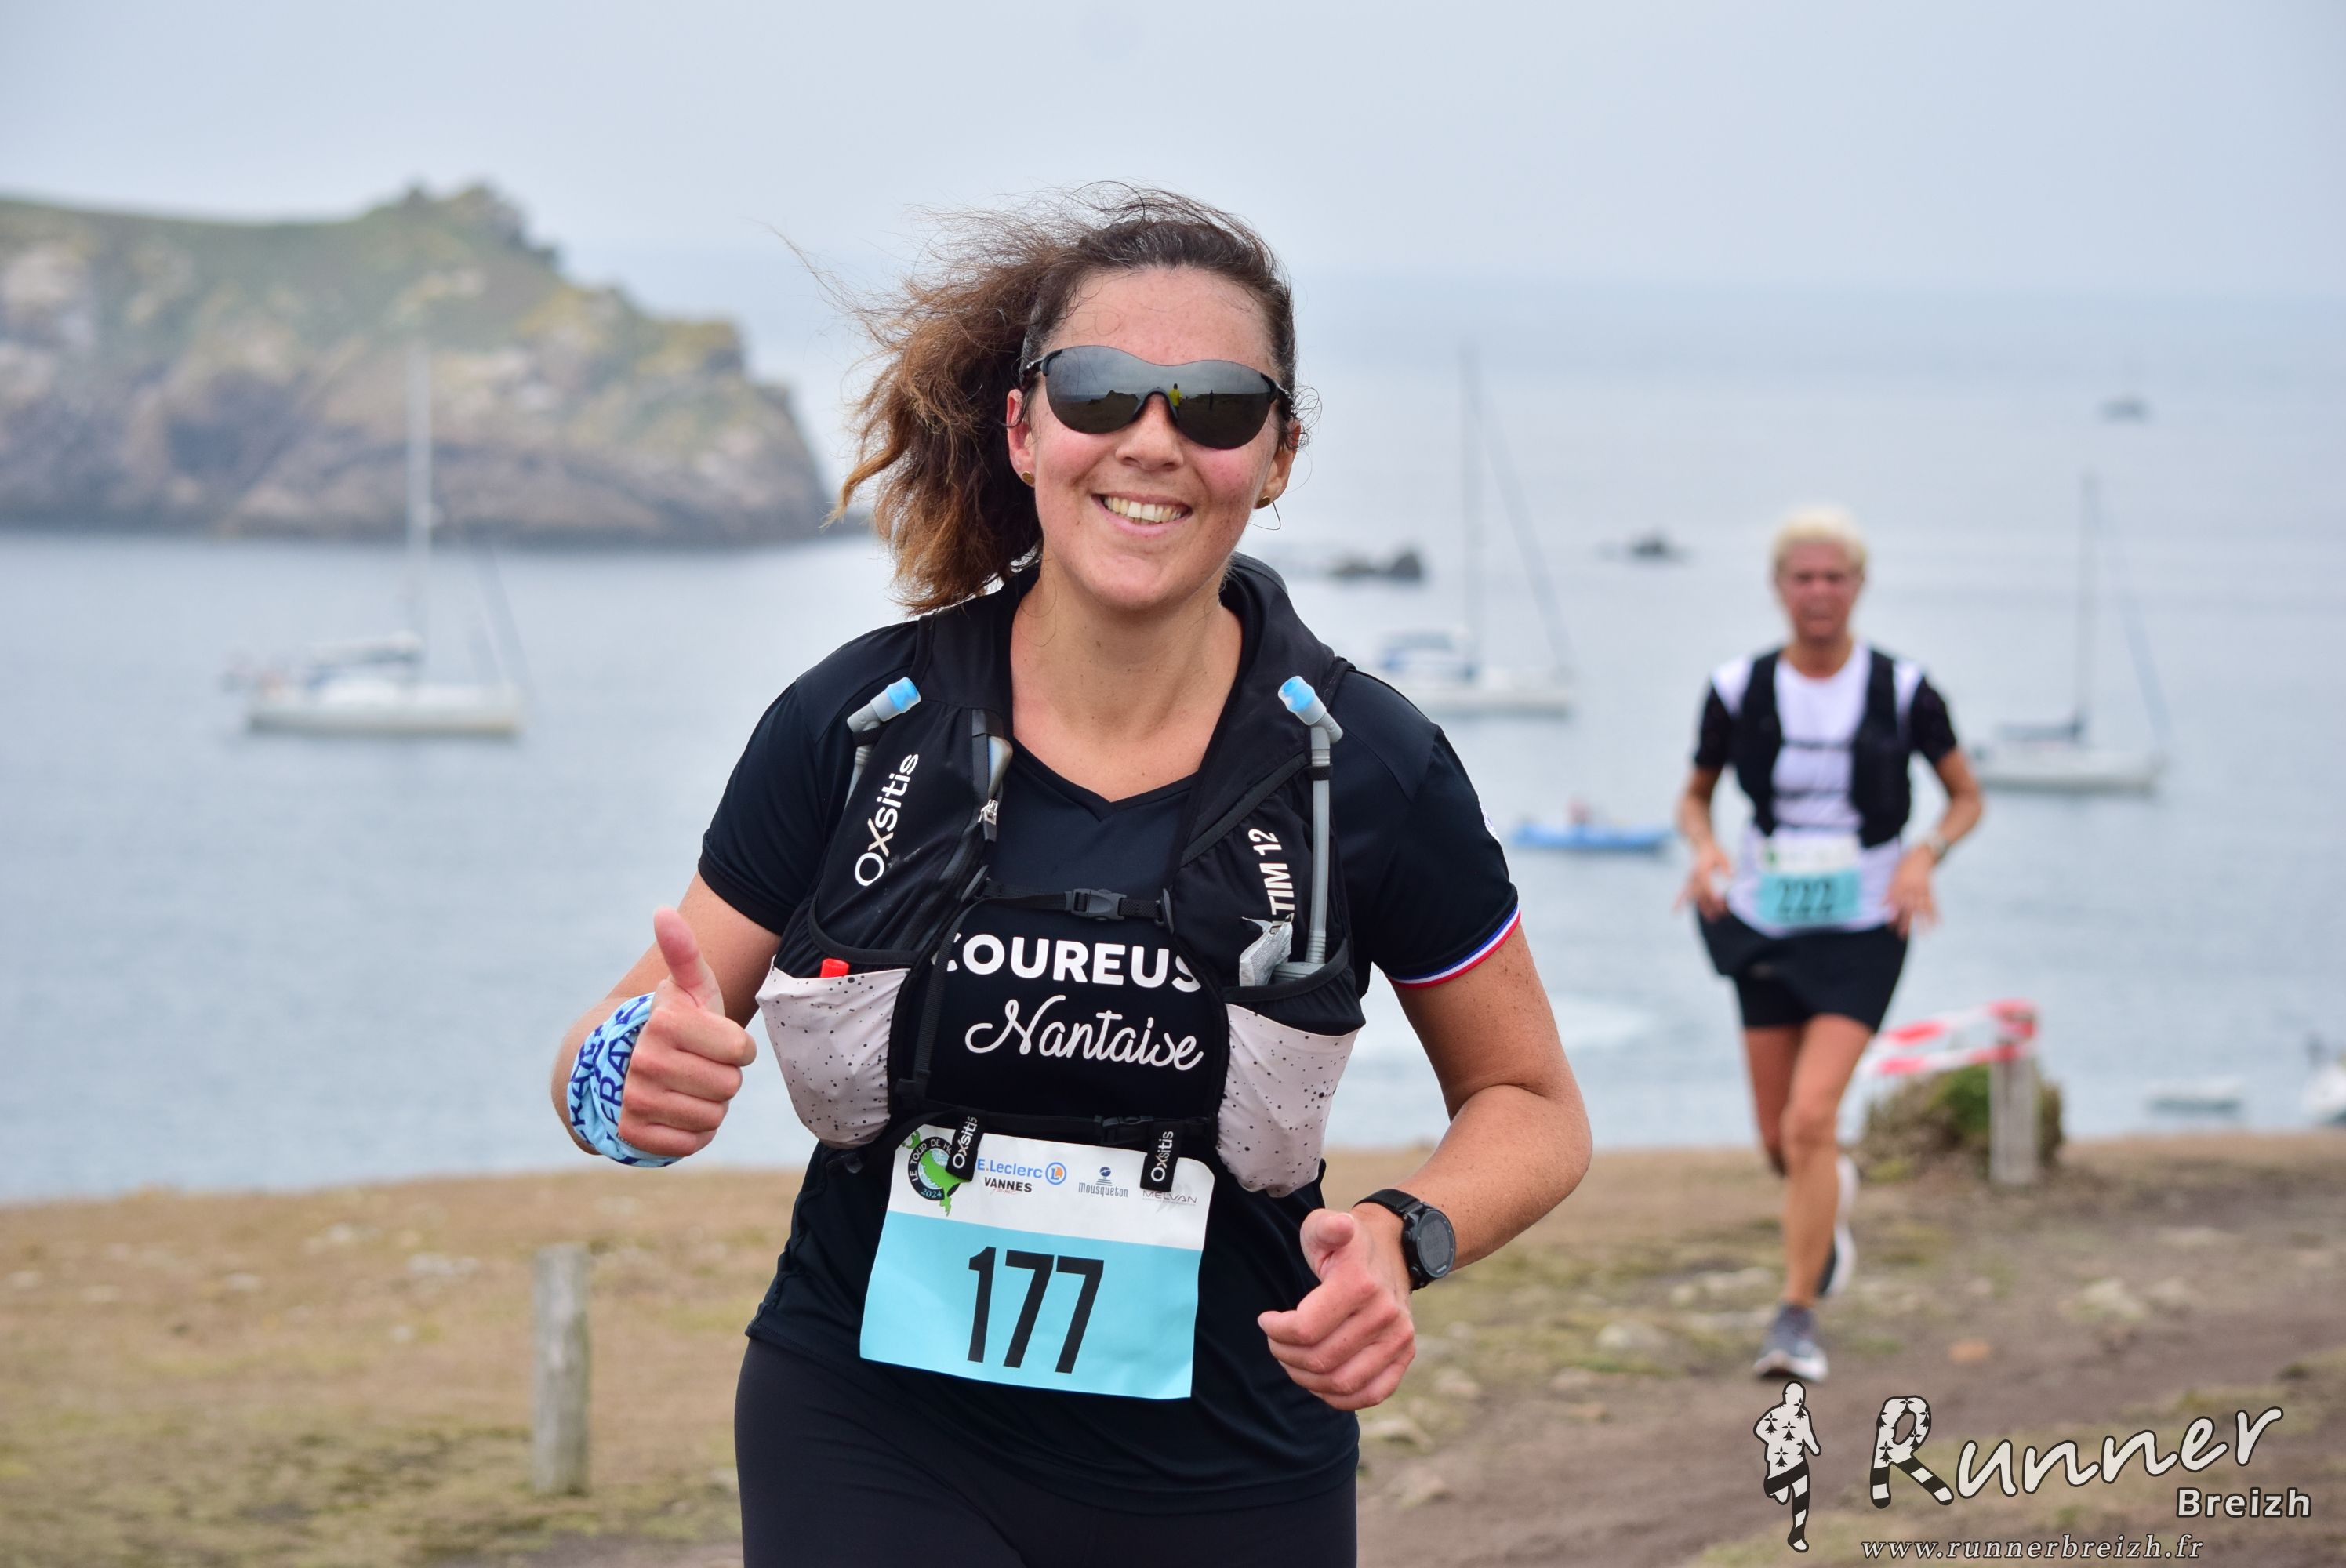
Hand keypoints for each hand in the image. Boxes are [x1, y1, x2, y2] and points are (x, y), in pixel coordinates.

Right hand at [615, 907, 758, 1159]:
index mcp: (664, 1022)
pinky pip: (692, 1143)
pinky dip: (694, 1132)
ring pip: (713, 1116)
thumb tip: (663, 912)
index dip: (737, 1047)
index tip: (716, 1040)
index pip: (741, 1050)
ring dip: (710, 1105)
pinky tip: (679, 1113)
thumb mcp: (684, 988)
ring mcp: (636, 1101)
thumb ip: (683, 952)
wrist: (617, 1069)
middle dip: (723, 1078)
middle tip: (700, 1066)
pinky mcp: (634, 1135)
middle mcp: (645, 1061)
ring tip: (688, 1088)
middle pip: (729, 1086)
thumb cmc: (670, 1025)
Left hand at [1257, 1207, 1415, 1410]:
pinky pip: (1371, 1394)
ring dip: (1306, 1379)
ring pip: (1342, 1383)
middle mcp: (1385, 1314)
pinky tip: (1319, 1381)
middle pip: (1321, 1360)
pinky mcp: (1404, 1356)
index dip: (1277, 1331)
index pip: (1306, 1329)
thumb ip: (1326, 1227)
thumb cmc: (1346, 1244)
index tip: (1267, 1320)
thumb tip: (1338, 1228)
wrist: (1392, 1250)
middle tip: (1276, 1342)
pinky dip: (1339, 1398)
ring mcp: (1398, 1338)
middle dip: (1286, 1355)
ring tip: (1293, 1360)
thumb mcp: (1326, 1226)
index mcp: (1360, 1283)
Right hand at [1674, 841, 1732, 919]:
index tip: (1719, 903)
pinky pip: (1684, 894)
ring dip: (1703, 908)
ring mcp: (1690, 879)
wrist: (1701, 844)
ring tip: (1712, 919)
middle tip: (1719, 916)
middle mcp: (1694, 876)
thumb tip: (1731, 877)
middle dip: (1709, 906)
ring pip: (1694, 897)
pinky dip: (1679, 903)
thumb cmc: (1714, 851)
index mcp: (1702, 870)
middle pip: (1700, 894)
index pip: (1706, 885)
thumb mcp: (1724, 857)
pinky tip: (1674, 912)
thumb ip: (1727, 867)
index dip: (1712, 895)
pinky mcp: (1689, 882)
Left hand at [1885, 849, 1938, 937]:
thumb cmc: (1904, 867)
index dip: (1893, 917)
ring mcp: (1922, 891)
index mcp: (1899, 887)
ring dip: (1922, 923)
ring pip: (1922, 909)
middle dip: (1905, 923)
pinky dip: (1935, 914)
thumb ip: (1889, 893)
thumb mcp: (1893, 878)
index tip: (1890, 928)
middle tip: (1903, 935)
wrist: (1922, 856)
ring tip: (1924, 935)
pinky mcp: (1930, 891)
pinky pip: (1933, 904)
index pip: (1895, 905)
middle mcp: (1911, 890)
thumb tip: (1881, 906)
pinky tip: (1937, 924)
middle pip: (1908, 909)